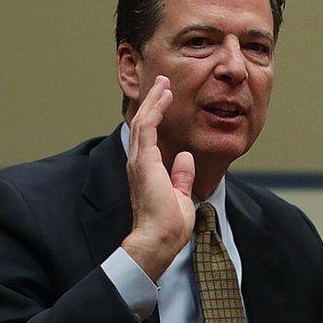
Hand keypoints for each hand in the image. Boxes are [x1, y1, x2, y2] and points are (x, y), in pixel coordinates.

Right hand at [121, 75, 195, 280]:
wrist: (158, 239)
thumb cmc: (168, 226)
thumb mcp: (180, 195)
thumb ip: (181, 176)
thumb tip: (185, 158)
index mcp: (146, 171)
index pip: (148, 137)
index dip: (156, 116)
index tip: (165, 99)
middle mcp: (138, 163)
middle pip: (143, 124)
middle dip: (153, 101)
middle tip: (162, 83)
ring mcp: (139, 161)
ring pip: (143, 121)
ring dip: (153, 101)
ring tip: (163, 83)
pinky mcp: (144, 161)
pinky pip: (147, 128)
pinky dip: (155, 110)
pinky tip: (164, 97)